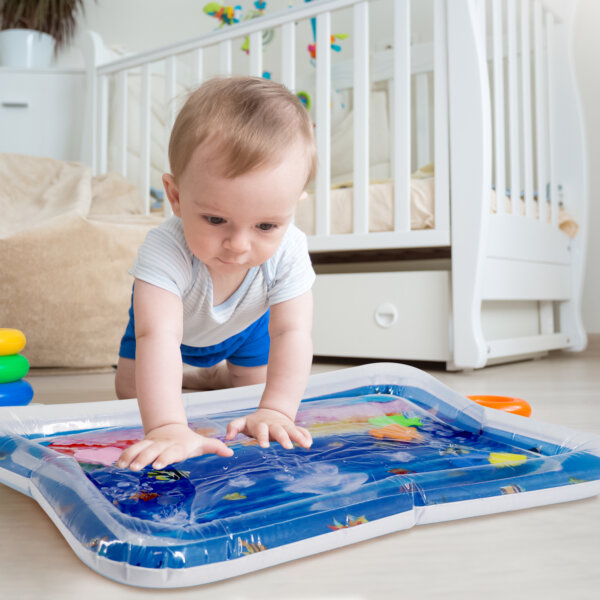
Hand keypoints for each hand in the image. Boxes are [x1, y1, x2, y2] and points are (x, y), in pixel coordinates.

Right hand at [117, 423, 232, 470]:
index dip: (166, 457)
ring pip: (140, 449)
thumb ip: (215, 447)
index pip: (172, 452)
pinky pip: (132, 450)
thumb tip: (231, 452)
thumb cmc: (188, 441)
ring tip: (124, 467)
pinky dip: (125, 456)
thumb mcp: (202, 443)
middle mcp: (163, 445)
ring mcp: (152, 444)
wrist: (170, 427)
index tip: (160, 464)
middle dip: (145, 458)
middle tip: (138, 467)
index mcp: (178, 446)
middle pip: (153, 451)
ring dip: (132, 457)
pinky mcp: (143, 445)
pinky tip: (118, 465)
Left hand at [225, 407, 312, 449]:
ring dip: (299, 437)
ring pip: (292, 431)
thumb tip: (227, 437)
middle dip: (284, 438)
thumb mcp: (243, 422)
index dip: (262, 437)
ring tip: (306, 445)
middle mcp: (274, 425)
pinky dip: (305, 436)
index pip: (261, 431)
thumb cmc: (254, 422)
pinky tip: (309, 443)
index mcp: (261, 425)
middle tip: (288, 447)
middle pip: (279, 431)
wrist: (271, 412)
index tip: (263, 446)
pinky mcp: (293, 428)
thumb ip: (234, 427)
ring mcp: (284, 426)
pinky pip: (300, 431)